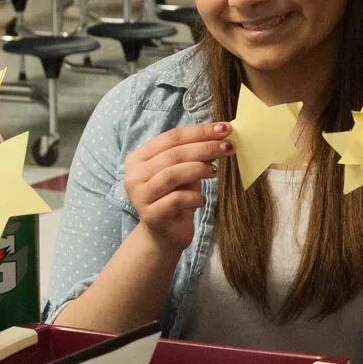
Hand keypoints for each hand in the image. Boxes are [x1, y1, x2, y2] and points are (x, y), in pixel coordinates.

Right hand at [122, 122, 227, 252]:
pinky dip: (195, 197)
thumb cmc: (175, 197)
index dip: (199, 131)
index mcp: (138, 157)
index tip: (225, 128)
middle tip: (228, 146)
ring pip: (172, 174)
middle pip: (173, 154)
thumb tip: (221, 132)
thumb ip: (193, 153)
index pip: (171, 137)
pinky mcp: (151, 216)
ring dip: (199, 169)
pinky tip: (201, 200)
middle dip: (205, 147)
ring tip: (215, 171)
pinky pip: (177, 199)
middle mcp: (134, 175)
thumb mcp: (183, 170)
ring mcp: (140, 196)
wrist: (165, 235)